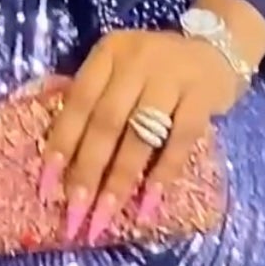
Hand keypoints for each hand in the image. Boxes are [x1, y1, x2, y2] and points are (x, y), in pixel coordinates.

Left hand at [40, 0, 264, 246]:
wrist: (218, 48)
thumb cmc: (156, 71)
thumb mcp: (121, 72)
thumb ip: (97, 105)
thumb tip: (62, 168)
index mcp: (108, 53)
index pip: (79, 102)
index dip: (61, 145)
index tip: (47, 187)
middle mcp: (137, 60)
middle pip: (106, 122)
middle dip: (88, 172)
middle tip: (75, 214)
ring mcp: (172, 76)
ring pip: (140, 135)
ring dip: (120, 181)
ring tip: (104, 217)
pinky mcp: (203, 95)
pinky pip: (180, 140)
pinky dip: (162, 174)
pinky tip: (148, 206)